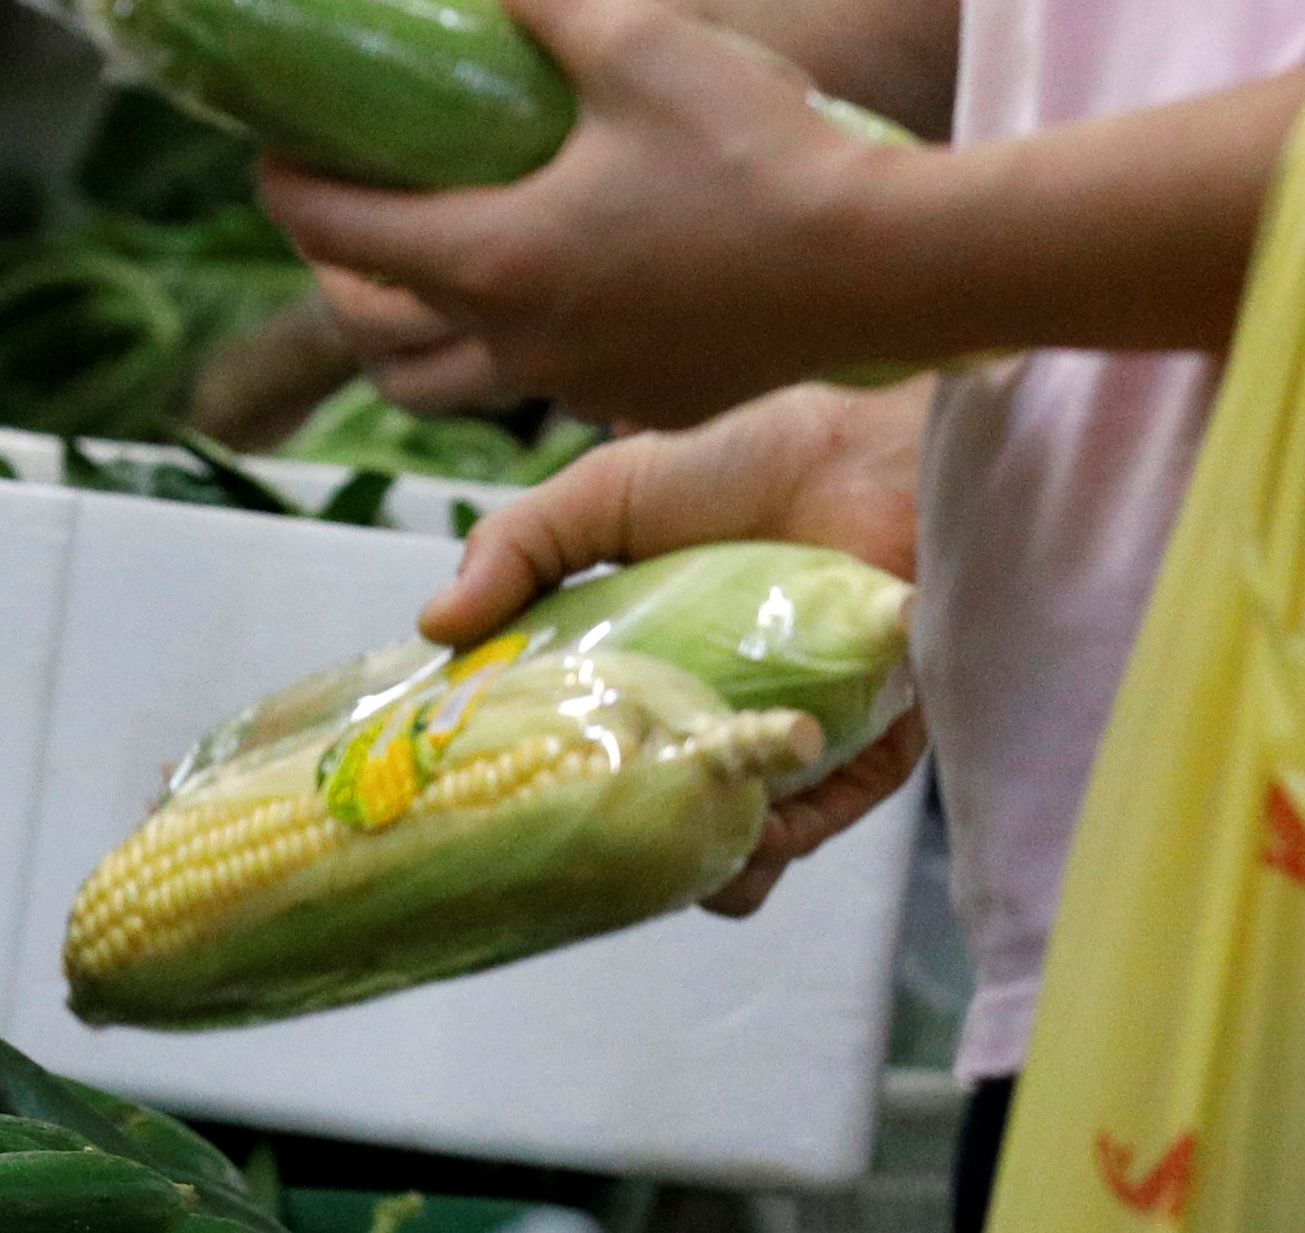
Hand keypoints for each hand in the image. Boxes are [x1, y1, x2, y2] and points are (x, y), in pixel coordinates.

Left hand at [257, 0, 889, 429]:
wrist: (895, 266)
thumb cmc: (759, 152)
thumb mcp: (640, 45)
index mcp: (493, 258)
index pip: (336, 237)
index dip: (287, 184)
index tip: (272, 142)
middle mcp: (523, 343)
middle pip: (380, 322)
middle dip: (342, 260)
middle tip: (347, 189)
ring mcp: (587, 388)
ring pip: (464, 366)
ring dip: (429, 312)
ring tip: (444, 239)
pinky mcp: (651, 403)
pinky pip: (551, 378)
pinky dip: (524, 334)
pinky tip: (563, 272)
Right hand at [416, 385, 933, 914]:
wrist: (870, 451)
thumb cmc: (745, 456)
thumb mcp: (604, 494)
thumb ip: (517, 549)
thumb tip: (434, 627)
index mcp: (645, 665)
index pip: (580, 751)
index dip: (537, 783)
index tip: (490, 795)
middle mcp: (709, 717)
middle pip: (647, 824)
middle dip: (608, 845)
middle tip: (578, 826)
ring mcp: (780, 746)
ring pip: (724, 852)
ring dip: (687, 854)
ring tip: (668, 819)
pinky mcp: (859, 758)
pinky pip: (804, 832)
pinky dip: (769, 837)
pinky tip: (747, 804)